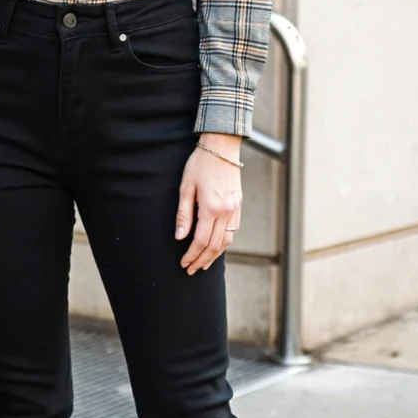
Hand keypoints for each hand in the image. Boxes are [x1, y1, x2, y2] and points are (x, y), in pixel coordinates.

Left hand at [175, 139, 241, 273]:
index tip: (184, 263)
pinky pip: (233, 230)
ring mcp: (235, 209)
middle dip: (202, 260)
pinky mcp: (238, 205)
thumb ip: (184, 214)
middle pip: (215, 245)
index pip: (201, 240)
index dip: (192, 255)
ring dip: (215, 255)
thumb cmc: (200, 164)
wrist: (222, 147)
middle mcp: (226, 211)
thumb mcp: (186, 187)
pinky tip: (216, 248)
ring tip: (204, 264)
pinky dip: (224, 243)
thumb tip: (180, 236)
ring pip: (227, 240)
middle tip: (191, 270)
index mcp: (211, 208)